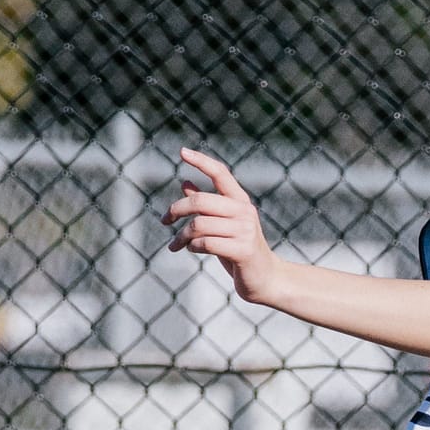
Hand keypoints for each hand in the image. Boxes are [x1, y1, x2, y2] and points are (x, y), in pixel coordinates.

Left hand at [165, 150, 277, 303]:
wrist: (265, 278)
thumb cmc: (239, 250)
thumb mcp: (223, 225)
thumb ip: (207, 205)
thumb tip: (185, 182)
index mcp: (240, 201)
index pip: (221, 173)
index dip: (201, 161)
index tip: (182, 151)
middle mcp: (244, 211)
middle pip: (200, 200)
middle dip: (176, 210)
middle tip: (165, 221)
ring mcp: (245, 230)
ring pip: (199, 224)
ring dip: (181, 236)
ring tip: (175, 245)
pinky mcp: (243, 250)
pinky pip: (206, 243)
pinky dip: (193, 246)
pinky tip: (192, 250)